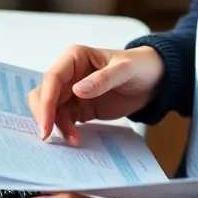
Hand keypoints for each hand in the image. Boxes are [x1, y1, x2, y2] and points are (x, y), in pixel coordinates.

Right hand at [27, 44, 164, 143]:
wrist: (154, 80)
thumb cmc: (140, 66)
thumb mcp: (125, 70)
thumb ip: (103, 79)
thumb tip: (77, 90)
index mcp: (74, 57)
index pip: (52, 78)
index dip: (46, 101)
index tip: (46, 124)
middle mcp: (69, 74)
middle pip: (44, 94)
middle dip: (44, 115)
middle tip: (48, 136)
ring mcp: (72, 91)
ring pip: (51, 109)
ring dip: (56, 125)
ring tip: (73, 139)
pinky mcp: (79, 107)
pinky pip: (64, 120)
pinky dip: (65, 130)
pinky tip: (76, 139)